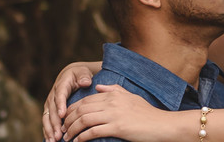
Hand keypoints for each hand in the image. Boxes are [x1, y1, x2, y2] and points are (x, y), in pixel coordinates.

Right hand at [42, 60, 101, 141]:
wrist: (70, 75)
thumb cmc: (79, 75)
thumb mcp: (82, 72)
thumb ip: (84, 77)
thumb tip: (86, 82)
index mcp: (62, 85)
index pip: (60, 96)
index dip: (60, 105)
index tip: (62, 115)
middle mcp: (53, 95)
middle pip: (52, 110)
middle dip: (55, 123)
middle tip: (58, 134)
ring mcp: (50, 104)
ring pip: (47, 117)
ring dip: (49, 129)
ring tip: (53, 140)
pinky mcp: (49, 110)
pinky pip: (46, 121)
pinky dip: (47, 131)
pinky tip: (49, 140)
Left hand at [62, 84, 181, 141]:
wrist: (161, 124)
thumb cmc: (146, 113)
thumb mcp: (130, 97)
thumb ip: (114, 90)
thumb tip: (98, 86)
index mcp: (113, 94)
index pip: (86, 100)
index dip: (72, 109)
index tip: (65, 118)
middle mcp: (112, 102)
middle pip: (82, 109)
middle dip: (68, 120)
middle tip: (62, 129)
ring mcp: (114, 114)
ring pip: (84, 120)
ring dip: (72, 130)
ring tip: (67, 137)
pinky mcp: (117, 128)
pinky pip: (93, 132)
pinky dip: (82, 137)